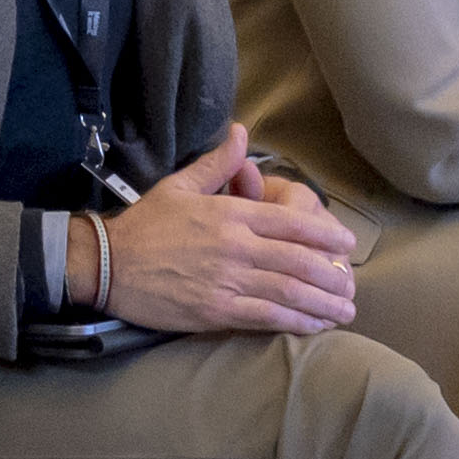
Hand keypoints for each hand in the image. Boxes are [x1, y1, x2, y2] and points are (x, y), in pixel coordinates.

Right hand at [97, 133, 360, 339]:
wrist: (107, 264)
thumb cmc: (145, 224)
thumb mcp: (180, 185)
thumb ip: (217, 163)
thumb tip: (240, 132)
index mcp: (230, 214)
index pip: (291, 222)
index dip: (325, 233)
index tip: (346, 243)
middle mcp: (236, 246)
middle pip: (298, 259)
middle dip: (331, 274)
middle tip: (350, 284)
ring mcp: (227, 280)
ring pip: (288, 291)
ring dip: (322, 303)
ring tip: (344, 311)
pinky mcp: (216, 310)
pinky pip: (265, 317)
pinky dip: (294, 322)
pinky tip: (313, 326)